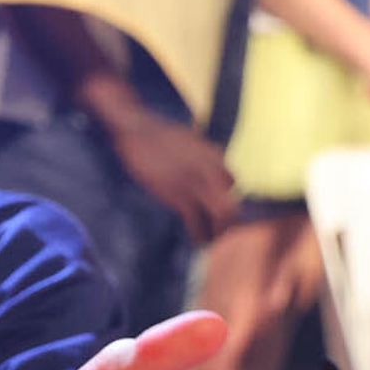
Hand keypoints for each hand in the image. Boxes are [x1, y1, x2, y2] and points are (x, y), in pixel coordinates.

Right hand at [107, 114, 237, 243]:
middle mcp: (211, 170)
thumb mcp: (187, 139)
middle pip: (232, 202)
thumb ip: (198, 154)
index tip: (217, 209)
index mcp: (215, 155)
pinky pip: (196, 220)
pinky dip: (199, 233)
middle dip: (230, 222)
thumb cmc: (155, 133)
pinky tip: (197, 239)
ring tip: (211, 240)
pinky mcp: (177, 194)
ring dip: (218, 231)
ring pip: (221, 213)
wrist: (136, 129)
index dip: (227, 198)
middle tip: (221, 233)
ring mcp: (195, 182)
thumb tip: (199, 169)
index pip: (233, 183)